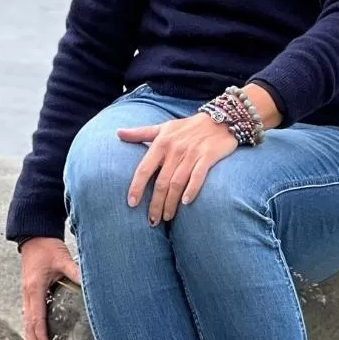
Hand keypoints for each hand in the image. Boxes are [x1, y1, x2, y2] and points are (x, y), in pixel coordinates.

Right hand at [19, 237, 80, 339]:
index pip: (37, 317)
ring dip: (30, 338)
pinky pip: (28, 313)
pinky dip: (30, 327)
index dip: (41, 336)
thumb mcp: (63, 258)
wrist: (33, 235)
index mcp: (35, 288)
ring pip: (26, 320)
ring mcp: (26, 292)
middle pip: (29, 324)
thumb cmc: (47, 247)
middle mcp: (28, 293)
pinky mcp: (28, 290)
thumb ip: (75, 271)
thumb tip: (90, 282)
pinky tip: (33, 334)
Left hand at [117, 112, 238, 223]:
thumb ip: (141, 133)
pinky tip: (186, 202)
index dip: (137, 187)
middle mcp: (175, 149)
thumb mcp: (163, 127)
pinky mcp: (208, 156)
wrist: (220, 119)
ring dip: (171, 202)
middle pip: (161, 182)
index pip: (145, 168)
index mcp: (161, 142)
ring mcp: (192, 153)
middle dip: (155, 203)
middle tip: (152, 221)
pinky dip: (192, 189)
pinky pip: (198, 176)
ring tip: (167, 217)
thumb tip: (118, 132)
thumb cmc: (188, 127)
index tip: (131, 204)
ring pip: (177, 183)